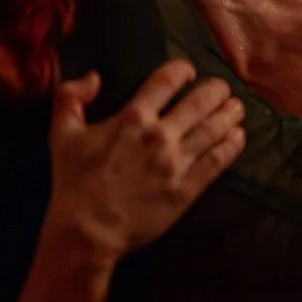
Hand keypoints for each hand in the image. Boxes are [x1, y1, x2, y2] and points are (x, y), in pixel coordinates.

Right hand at [44, 58, 244, 260]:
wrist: (89, 230)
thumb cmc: (74, 182)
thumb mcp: (62, 133)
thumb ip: (70, 97)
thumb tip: (94, 76)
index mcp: (132, 116)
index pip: (167, 80)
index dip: (183, 70)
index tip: (189, 72)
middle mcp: (160, 134)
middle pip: (200, 101)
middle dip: (216, 90)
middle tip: (223, 89)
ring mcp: (177, 162)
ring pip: (214, 129)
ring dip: (230, 114)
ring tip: (237, 108)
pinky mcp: (188, 188)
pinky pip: (217, 160)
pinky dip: (232, 145)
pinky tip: (239, 136)